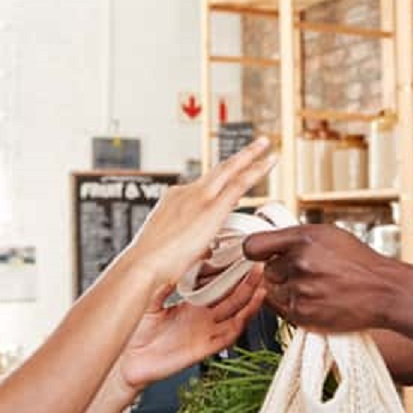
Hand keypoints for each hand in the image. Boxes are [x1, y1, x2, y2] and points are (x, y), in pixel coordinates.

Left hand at [117, 267, 266, 391]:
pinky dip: (244, 319)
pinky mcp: (205, 347)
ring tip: (261, 279)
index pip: (216, 285)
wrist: (125, 360)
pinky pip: (230, 333)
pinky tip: (252, 304)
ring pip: (235, 313)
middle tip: (257, 262)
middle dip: (246, 280)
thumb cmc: (132, 332)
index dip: (228, 272)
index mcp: (189, 305)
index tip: (237, 255)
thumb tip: (180, 257)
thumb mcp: (148, 296)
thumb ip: (166, 278)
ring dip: (250, 297)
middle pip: (231, 297)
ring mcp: (204, 332)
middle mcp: (200, 318)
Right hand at [124, 138, 276, 288]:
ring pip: (230, 170)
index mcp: (173, 202)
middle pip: (217, 171)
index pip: (202, 190)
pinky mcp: (212, 206)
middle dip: (237, 158)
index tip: (233, 185)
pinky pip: (240, 182)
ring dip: (250, 156)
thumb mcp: (172, 250)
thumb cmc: (151, 267)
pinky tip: (270, 161)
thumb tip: (206, 248)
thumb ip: (193, 246)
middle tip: (254, 146)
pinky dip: (256, 169)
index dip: (220, 186)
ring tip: (265, 145)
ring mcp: (199, 197)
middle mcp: (185, 193)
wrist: (143, 265)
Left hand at [242, 224, 401, 331]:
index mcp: (303, 239)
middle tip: (306, 274)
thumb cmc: (357, 262)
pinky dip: (294, 306)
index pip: (253, 246)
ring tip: (314, 288)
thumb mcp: (328, 235)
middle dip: (280, 273)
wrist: (383, 291)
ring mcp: (300, 291)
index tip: (263, 256)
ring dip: (287, 291)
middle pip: (265, 271)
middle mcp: (299, 263)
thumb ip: (294, 239)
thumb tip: (265, 245)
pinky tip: (316, 300)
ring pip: (272, 292)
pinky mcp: (303, 314)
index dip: (257, 252)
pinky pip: (282, 310)